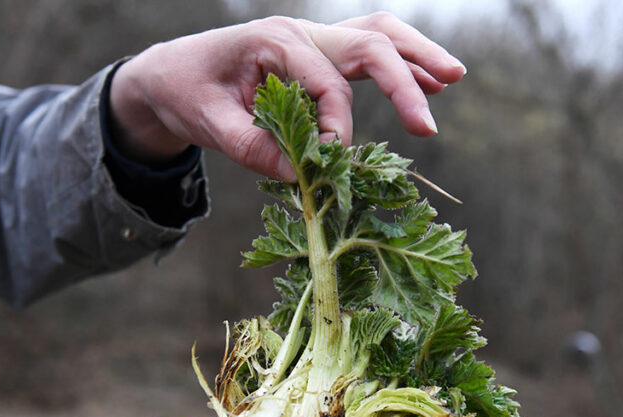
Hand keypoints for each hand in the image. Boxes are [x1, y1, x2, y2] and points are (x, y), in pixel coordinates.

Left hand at [107, 12, 465, 180]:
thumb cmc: (186, 92)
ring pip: (377, 35)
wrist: (171, 73)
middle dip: (404, 79)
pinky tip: (430, 83)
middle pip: (369, 42)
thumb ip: (253, 148)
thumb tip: (302, 176)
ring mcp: (313, 40)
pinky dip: (401, 64)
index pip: (326, 82)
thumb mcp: (209, 124)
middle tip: (427, 123)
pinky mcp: (319, 56)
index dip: (336, 126)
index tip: (335, 162)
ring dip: (416, 55)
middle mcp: (301, 33)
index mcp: (274, 41)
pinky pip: (368, 52)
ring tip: (452, 78)